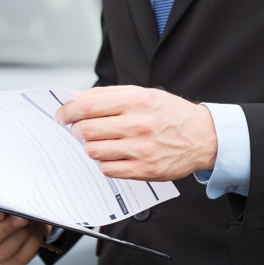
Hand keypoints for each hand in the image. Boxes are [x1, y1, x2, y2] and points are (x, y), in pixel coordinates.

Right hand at [0, 205, 51, 264]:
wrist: (29, 220)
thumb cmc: (11, 207)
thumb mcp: (4, 199)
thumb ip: (1, 199)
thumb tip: (9, 202)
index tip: (0, 212)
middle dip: (5, 229)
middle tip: (22, 219)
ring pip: (2, 253)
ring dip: (20, 236)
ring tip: (31, 223)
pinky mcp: (9, 263)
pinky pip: (19, 258)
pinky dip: (31, 244)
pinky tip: (36, 232)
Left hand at [55, 85, 217, 181]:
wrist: (202, 137)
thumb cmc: (168, 114)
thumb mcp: (141, 94)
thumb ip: (107, 96)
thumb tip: (74, 99)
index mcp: (135, 101)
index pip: (87, 106)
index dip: (67, 112)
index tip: (61, 116)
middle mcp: (138, 124)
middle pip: (86, 130)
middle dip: (76, 130)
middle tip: (79, 130)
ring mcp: (141, 149)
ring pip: (94, 151)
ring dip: (90, 147)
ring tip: (98, 142)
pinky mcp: (144, 170)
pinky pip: (108, 169)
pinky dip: (104, 163)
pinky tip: (112, 155)